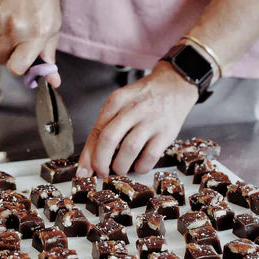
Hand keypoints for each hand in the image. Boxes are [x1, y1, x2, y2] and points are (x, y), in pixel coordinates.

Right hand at [0, 0, 62, 86]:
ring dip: (0, 40)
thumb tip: (53, 81)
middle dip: (7, 55)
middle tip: (18, 41)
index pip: (16, 68)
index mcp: (33, 35)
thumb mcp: (53, 26)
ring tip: (13, 24)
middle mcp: (13, 29)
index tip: (22, 61)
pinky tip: (6, 13)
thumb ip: (49, 55)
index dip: (18, 67)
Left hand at [77, 62, 198, 177]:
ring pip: (128, 150)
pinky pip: (150, 156)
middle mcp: (132, 109)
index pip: (96, 131)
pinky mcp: (166, 133)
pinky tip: (138, 166)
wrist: (175, 85)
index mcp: (117, 101)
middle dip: (100, 162)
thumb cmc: (144, 97)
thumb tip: (92, 154)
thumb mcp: (122, 101)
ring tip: (119, 169)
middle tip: (100, 173)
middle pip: (108, 140)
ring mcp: (151, 121)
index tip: (83, 171)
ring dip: (120, 167)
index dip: (88, 155)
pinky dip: (140, 167)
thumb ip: (107, 123)